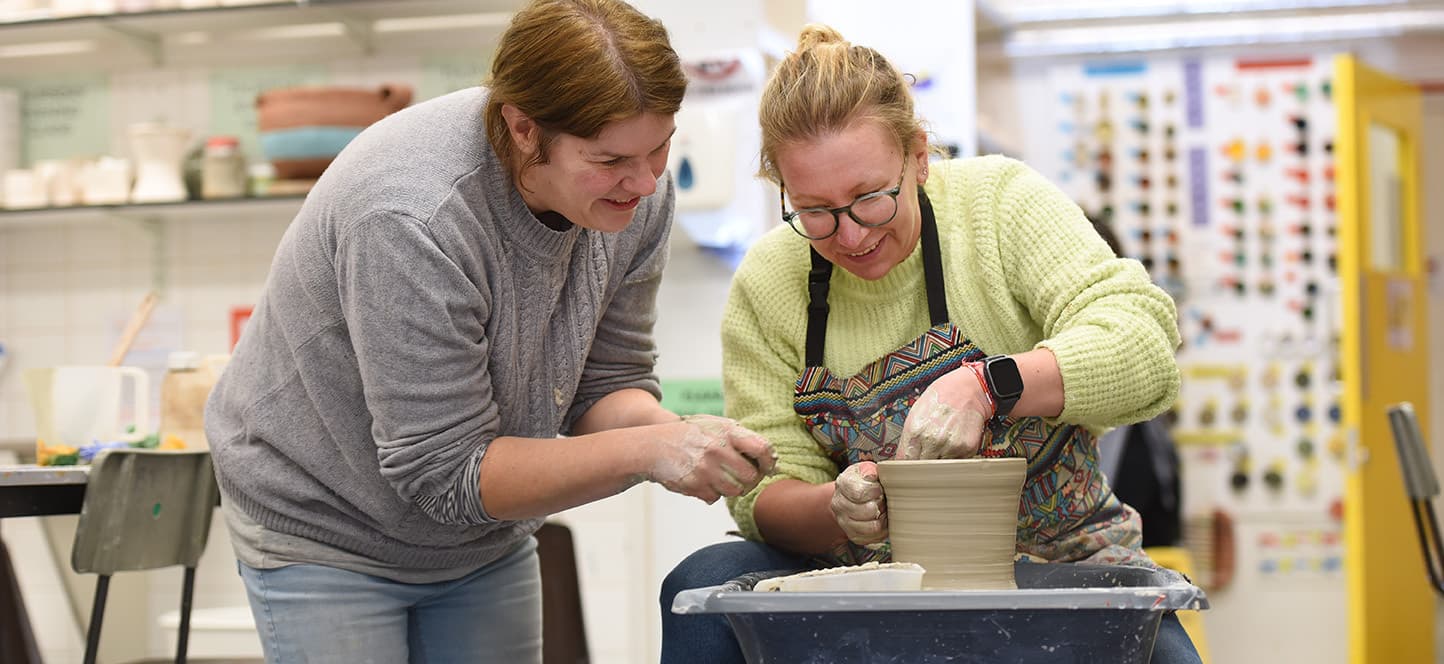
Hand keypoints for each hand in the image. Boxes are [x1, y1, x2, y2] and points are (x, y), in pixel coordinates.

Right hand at [647, 414, 775, 503]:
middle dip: (750, 480)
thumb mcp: (714, 425)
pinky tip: (703, 481)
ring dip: (732, 488)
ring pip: (735, 491)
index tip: (769, 467)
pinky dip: (712, 493)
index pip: (762, 448)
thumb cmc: (689, 435)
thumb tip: (769, 458)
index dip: (769, 461)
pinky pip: (715, 497)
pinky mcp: (695, 485)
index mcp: (727, 432)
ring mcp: (706, 469)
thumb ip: (740, 437)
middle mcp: (718, 450)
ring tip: (721, 478)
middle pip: (751, 476)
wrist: (653, 446)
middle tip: (744, 478)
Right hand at [831, 462, 886, 545]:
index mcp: (842, 484)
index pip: (859, 492)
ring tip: (882, 510)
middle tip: (882, 500)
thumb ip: (870, 470)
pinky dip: (882, 530)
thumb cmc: (864, 481)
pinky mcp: (853, 536)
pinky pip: (873, 538)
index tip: (879, 488)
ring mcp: (844, 522)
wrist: (852, 496)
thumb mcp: (866, 469)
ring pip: (871, 527)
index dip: (875, 491)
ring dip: (882, 519)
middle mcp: (838, 504)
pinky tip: (879, 520)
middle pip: (867, 511)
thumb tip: (871, 476)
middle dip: (881, 505)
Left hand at [899, 364, 992, 458]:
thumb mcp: (916, 413)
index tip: (909, 465)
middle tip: (928, 452)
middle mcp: (932, 440)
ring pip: (939, 466)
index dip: (906, 464)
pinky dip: (955, 456)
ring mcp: (950, 446)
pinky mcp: (966, 449)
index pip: (905, 460)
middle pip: (921, 467)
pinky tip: (955, 440)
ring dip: (940, 459)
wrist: (968, 389)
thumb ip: (909, 437)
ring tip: (943, 442)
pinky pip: (956, 461)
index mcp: (915, 430)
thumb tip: (903, 457)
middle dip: (923, 463)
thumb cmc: (941, 398)